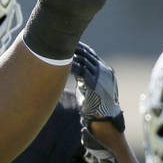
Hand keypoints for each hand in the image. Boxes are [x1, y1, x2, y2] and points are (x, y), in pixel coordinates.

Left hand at [71, 42, 124, 162]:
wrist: (103, 119)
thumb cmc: (95, 106)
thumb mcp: (91, 89)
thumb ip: (85, 79)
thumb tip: (74, 72)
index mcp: (105, 71)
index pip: (91, 55)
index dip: (80, 49)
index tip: (67, 44)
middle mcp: (104, 71)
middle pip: (87, 55)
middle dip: (74, 49)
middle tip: (59, 44)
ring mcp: (100, 77)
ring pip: (84, 61)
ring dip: (70, 56)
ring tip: (57, 53)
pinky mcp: (94, 83)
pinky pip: (81, 70)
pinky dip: (70, 66)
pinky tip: (61, 65)